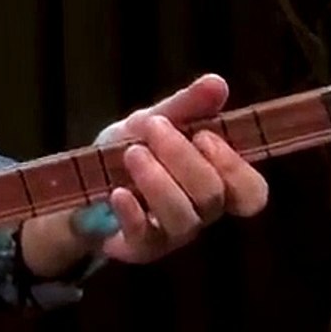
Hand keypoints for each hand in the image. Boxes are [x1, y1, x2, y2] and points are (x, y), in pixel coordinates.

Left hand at [73, 73, 270, 264]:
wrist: (78, 184)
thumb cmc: (128, 153)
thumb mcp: (153, 122)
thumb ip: (186, 106)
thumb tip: (218, 82)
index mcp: (215, 185)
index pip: (252, 192)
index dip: (233, 165)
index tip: (202, 134)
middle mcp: (200, 214)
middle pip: (213, 196)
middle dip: (183, 157)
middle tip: (152, 129)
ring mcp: (171, 235)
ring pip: (184, 218)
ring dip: (157, 180)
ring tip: (131, 153)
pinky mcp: (139, 248)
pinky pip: (145, 237)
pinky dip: (132, 211)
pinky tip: (117, 192)